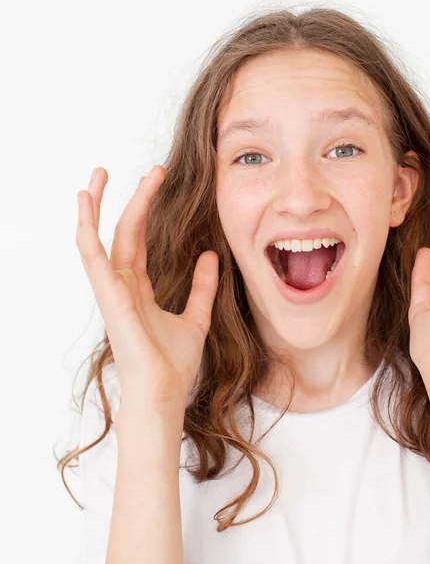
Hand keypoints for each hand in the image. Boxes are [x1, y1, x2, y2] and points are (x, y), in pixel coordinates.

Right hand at [76, 165, 218, 407]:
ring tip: (96, 177)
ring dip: (95, 209)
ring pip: (97, 241)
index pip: (138, 239)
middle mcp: (122, 286)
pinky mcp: (110, 299)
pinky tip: (85, 205)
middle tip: (148, 169)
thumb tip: (210, 255)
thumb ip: (202, 286)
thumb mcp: (196, 316)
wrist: (165, 393)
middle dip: (131, 199)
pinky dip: (86, 232)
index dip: (145, 208)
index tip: (157, 179)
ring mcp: (112, 292)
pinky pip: (93, 260)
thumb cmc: (173, 363)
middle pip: (122, 232)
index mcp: (138, 288)